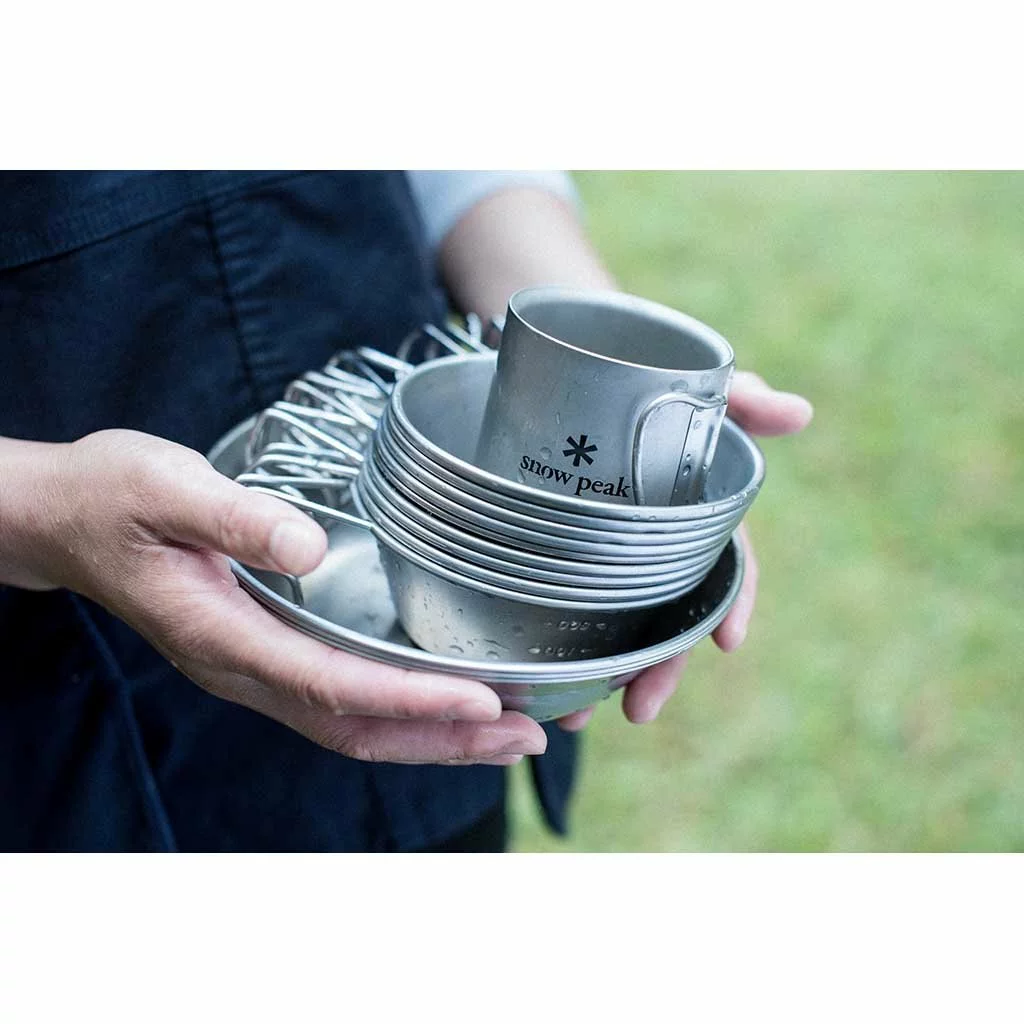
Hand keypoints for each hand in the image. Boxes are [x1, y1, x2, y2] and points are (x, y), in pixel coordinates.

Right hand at [8, 430, 547, 764]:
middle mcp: (243, 669)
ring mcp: (253, 669)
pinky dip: (399, 713)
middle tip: (524, 734)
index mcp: (222, 635)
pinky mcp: (265, 654)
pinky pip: (339, 702)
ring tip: (506, 733)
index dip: (410, 699)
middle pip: (353, 726)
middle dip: (442, 738)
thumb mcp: (164, 488)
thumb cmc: (111, 499)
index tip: (481, 701)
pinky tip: (441, 707)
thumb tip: (310, 547)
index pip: (331, 684)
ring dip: (430, 736)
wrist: (67, 520)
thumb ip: (235, 517)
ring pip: (351, 726)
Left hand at [557, 372, 813, 731]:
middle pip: (667, 616)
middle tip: (641, 709)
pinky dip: (553, 645)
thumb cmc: (643, 372)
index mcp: (695, 513)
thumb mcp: (691, 384)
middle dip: (661, 666)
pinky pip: (559, 604)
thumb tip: (798, 414)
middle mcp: (655, 542)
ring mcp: (607, 550)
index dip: (731, 605)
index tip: (728, 642)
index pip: (726, 568)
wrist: (569, 358)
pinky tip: (536, 677)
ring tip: (578, 713)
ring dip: (601, 674)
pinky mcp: (556, 548)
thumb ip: (739, 398)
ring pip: (614, 624)